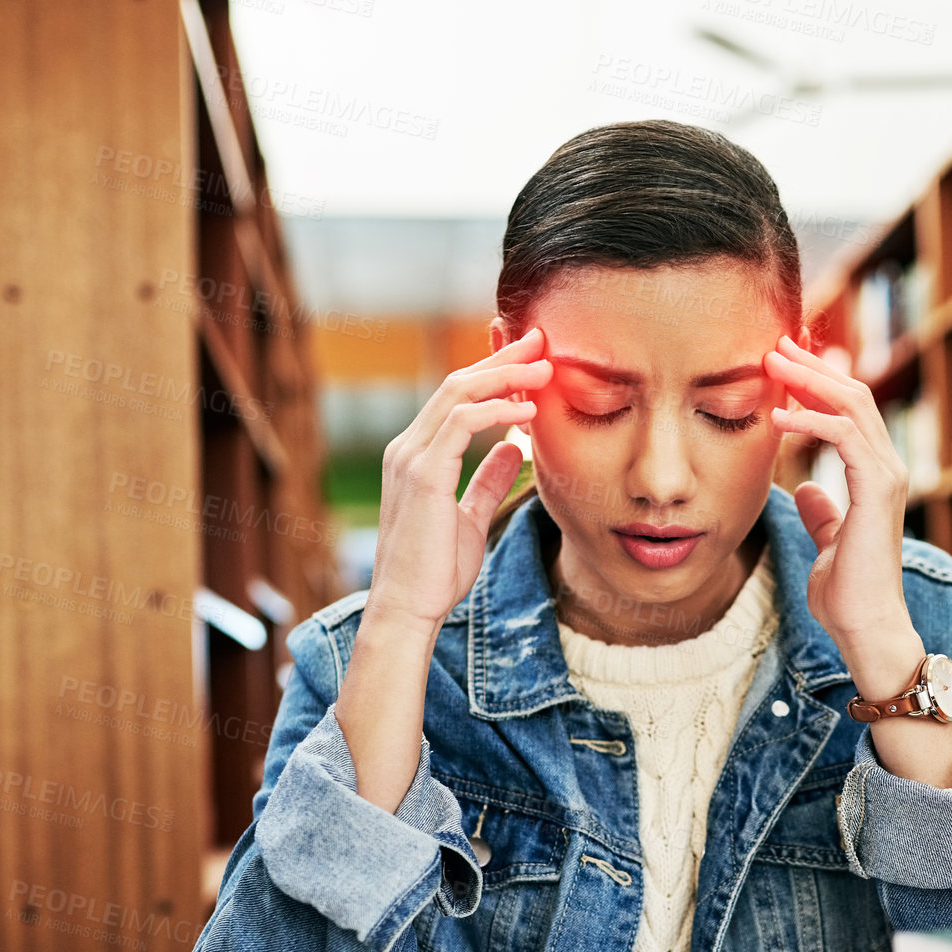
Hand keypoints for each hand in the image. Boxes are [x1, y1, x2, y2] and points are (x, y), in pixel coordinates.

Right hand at [366, 327, 553, 632]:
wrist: (408, 609)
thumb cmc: (434, 572)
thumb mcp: (470, 518)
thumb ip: (488, 480)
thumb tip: (515, 447)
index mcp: (416, 456)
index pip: (456, 398)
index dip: (495, 373)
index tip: (533, 359)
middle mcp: (407, 448)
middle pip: (457, 382)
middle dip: (503, 359)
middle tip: (543, 341)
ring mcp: (411, 458)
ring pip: (458, 392)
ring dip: (505, 376)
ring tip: (545, 370)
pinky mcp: (423, 474)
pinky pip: (460, 422)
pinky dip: (496, 409)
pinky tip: (528, 412)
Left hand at [762, 335, 913, 648]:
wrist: (865, 626)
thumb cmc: (846, 592)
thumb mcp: (826, 542)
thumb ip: (822, 513)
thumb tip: (807, 490)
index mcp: (873, 474)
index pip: (848, 410)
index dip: (817, 382)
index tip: (782, 362)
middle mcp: (886, 467)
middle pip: (852, 395)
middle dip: (812, 366)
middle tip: (775, 343)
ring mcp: (886, 476)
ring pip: (852, 405)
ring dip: (809, 380)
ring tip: (771, 363)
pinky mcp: (877, 490)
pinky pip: (845, 437)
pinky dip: (811, 420)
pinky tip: (777, 416)